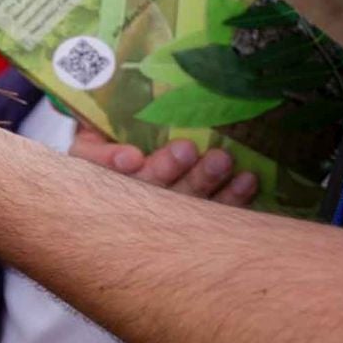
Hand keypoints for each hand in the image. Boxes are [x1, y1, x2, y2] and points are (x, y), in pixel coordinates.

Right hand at [70, 124, 260, 206]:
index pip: (99, 170)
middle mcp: (126, 196)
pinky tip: (246, 180)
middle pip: (144, 190)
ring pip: (182, 202)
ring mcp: (163, 209)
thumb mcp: (95, 127)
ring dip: (202, 181)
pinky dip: (232, 197)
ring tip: (222, 160)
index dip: (112, 164)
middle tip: (186, 149)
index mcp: (96, 170)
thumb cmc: (113, 134)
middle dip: (165, 170)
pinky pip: (215, 209)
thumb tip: (124, 141)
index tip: (130, 157)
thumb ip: (100, 129)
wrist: (133, 147)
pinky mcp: (197, 214)